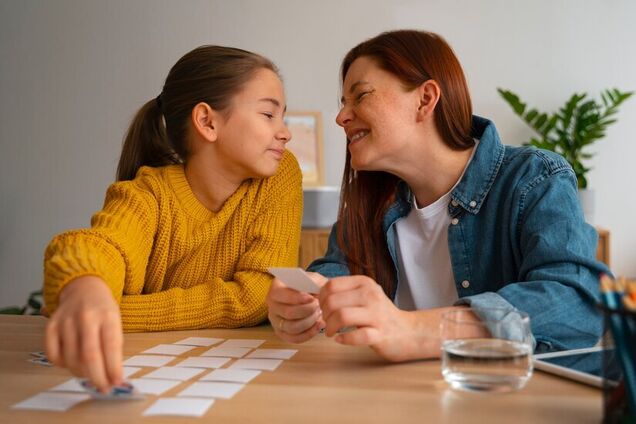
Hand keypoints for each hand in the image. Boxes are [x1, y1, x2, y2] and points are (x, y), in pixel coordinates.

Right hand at [45, 275, 122, 391]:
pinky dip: (62, 364)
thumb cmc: (103, 310)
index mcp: (108, 315)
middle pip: (90, 355)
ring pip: (71, 358)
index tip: (117, 382)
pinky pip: (53, 354)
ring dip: (81, 373)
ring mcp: (66, 320)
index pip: (111, 346)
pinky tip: (70, 362)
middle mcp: (86, 317)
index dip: (113, 367)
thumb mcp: (115, 321)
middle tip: (103, 388)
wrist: (84, 288)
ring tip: (89, 373)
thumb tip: (113, 375)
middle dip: (97, 377)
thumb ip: (114, 346)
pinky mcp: (50, 325)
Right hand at [266, 272, 326, 342]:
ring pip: (292, 327)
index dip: (297, 298)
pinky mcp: (282, 333)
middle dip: (307, 310)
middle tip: (318, 305)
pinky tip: (319, 324)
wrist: (312, 296)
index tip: (311, 298)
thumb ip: (313, 283)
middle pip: (288, 313)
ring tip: (319, 314)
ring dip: (309, 321)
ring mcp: (275, 320)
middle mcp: (272, 305)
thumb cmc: (311, 287)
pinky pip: (294, 338)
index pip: (280, 294)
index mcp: (275, 288)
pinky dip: (309, 333)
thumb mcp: (313, 279)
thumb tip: (315, 292)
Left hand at [319, 275, 443, 361]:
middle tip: (327, 323)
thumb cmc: (379, 314)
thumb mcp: (364, 295)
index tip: (323, 309)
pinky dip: (344, 339)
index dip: (321, 299)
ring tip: (331, 332)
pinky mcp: (381, 334)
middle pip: (333, 302)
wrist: (407, 332)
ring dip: (330, 327)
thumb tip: (316, 292)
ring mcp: (377, 315)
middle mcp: (371, 295)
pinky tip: (340, 340)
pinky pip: (356, 336)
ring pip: (341, 316)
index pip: (331, 285)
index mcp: (364, 283)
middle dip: (324, 315)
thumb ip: (344, 292)